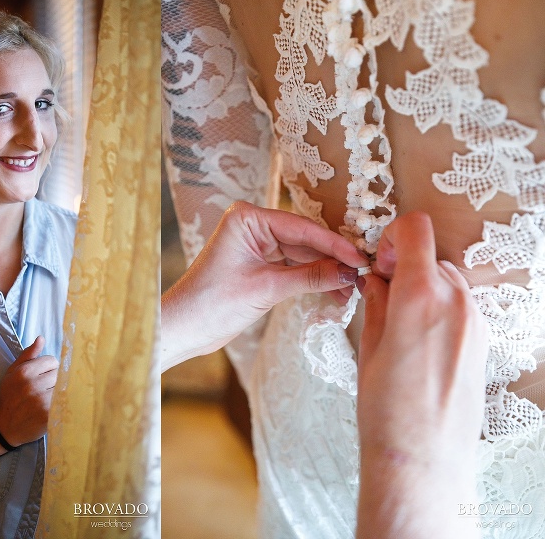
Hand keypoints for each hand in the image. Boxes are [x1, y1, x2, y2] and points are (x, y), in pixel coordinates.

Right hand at [0, 336, 57, 446]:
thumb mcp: (12, 372)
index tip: (42, 377)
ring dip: (59, 392)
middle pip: (59, 374)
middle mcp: (32, 385)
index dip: (49, 368)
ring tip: (48, 398)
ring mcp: (41, 401)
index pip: (53, 361)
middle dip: (55, 380)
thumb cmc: (10, 396)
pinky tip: (54, 407)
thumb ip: (28, 355)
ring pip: (63, 387)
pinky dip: (62, 403)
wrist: (5, 427)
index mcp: (24, 372)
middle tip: (45, 389)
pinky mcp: (49, 415)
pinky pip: (64, 401)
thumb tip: (41, 338)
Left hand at [161, 201, 368, 371]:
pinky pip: (293, 267)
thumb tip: (349, 272)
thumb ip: (310, 277)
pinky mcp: (259, 264)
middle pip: (305, 240)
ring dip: (326, 272)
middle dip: (333, 259)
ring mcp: (256, 245)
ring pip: (302, 255)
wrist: (184, 329)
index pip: (301, 228)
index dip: (334, 244)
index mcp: (247, 219)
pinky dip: (312, 279)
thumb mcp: (266, 289)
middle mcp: (252, 226)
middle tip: (364, 274)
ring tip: (353, 289)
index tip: (361, 257)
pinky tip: (335, 290)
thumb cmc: (211, 303)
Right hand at [356, 212, 488, 538]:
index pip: (416, 230)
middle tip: (382, 296)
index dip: (393, 236)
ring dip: (423, 288)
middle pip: (431, 257)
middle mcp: (454, 302)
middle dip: (405, 267)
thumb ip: (376, 303)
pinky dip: (439, 309)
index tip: (380, 260)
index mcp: (419, 296)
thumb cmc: (387, 410)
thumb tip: (377, 281)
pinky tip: (420, 344)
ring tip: (400, 325)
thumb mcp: (368, 347)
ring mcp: (474, 322)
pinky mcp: (483, 342)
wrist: (422, 459)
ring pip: (447, 281)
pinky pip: (460, 307)